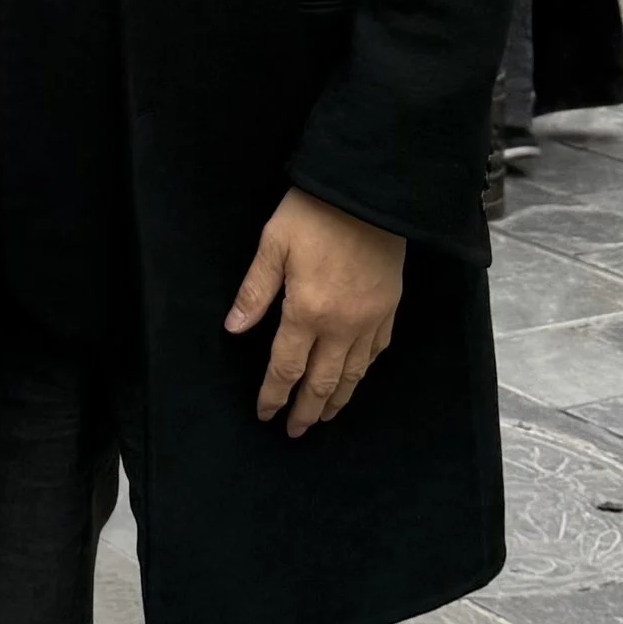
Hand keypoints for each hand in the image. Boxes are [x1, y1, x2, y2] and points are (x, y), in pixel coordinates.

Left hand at [225, 190, 405, 436]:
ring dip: (337, 400)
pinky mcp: (389, 308)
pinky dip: (364, 371)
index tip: (265, 414)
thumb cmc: (314, 214)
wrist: (369, 193)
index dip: (274, 395)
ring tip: (325, 417)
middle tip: (296, 431)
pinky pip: (376, 351)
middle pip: (322, 382)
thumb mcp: (273, 244)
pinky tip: (357, 376)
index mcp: (307, 312)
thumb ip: (254, 291)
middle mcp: (341, 326)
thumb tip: (233, 329)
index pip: (286, 367)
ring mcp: (369, 320)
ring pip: (353, 374)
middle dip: (306, 410)